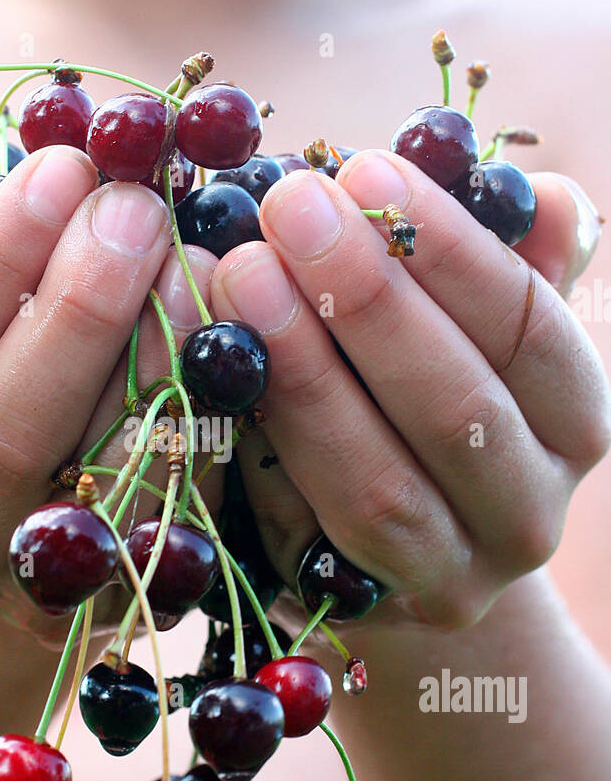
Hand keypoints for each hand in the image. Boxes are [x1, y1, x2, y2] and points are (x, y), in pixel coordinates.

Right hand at [0, 148, 218, 638]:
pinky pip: (178, 505)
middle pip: (8, 431)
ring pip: (105, 472)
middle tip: (137, 210)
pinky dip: (206, 414)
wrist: (13, 525)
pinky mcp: (127, 598)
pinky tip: (227, 335)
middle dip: (80, 308)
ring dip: (158, 354)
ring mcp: (39, 580)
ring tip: (190, 256)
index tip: (64, 170)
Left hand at [208, 152, 610, 629]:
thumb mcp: (481, 329)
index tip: (368, 167)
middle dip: (367, 301)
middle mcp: (527, 515)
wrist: (400, 552)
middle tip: (288, 208)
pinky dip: (254, 455)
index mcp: (574, 424)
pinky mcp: (355, 613)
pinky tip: (206, 373)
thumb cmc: (431, 397)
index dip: (451, 249)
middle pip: (457, 413)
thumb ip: (515, 266)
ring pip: (376, 488)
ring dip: (304, 376)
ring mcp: (445, 581)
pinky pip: (297, 536)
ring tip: (237, 273)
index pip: (530, 331)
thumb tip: (550, 200)